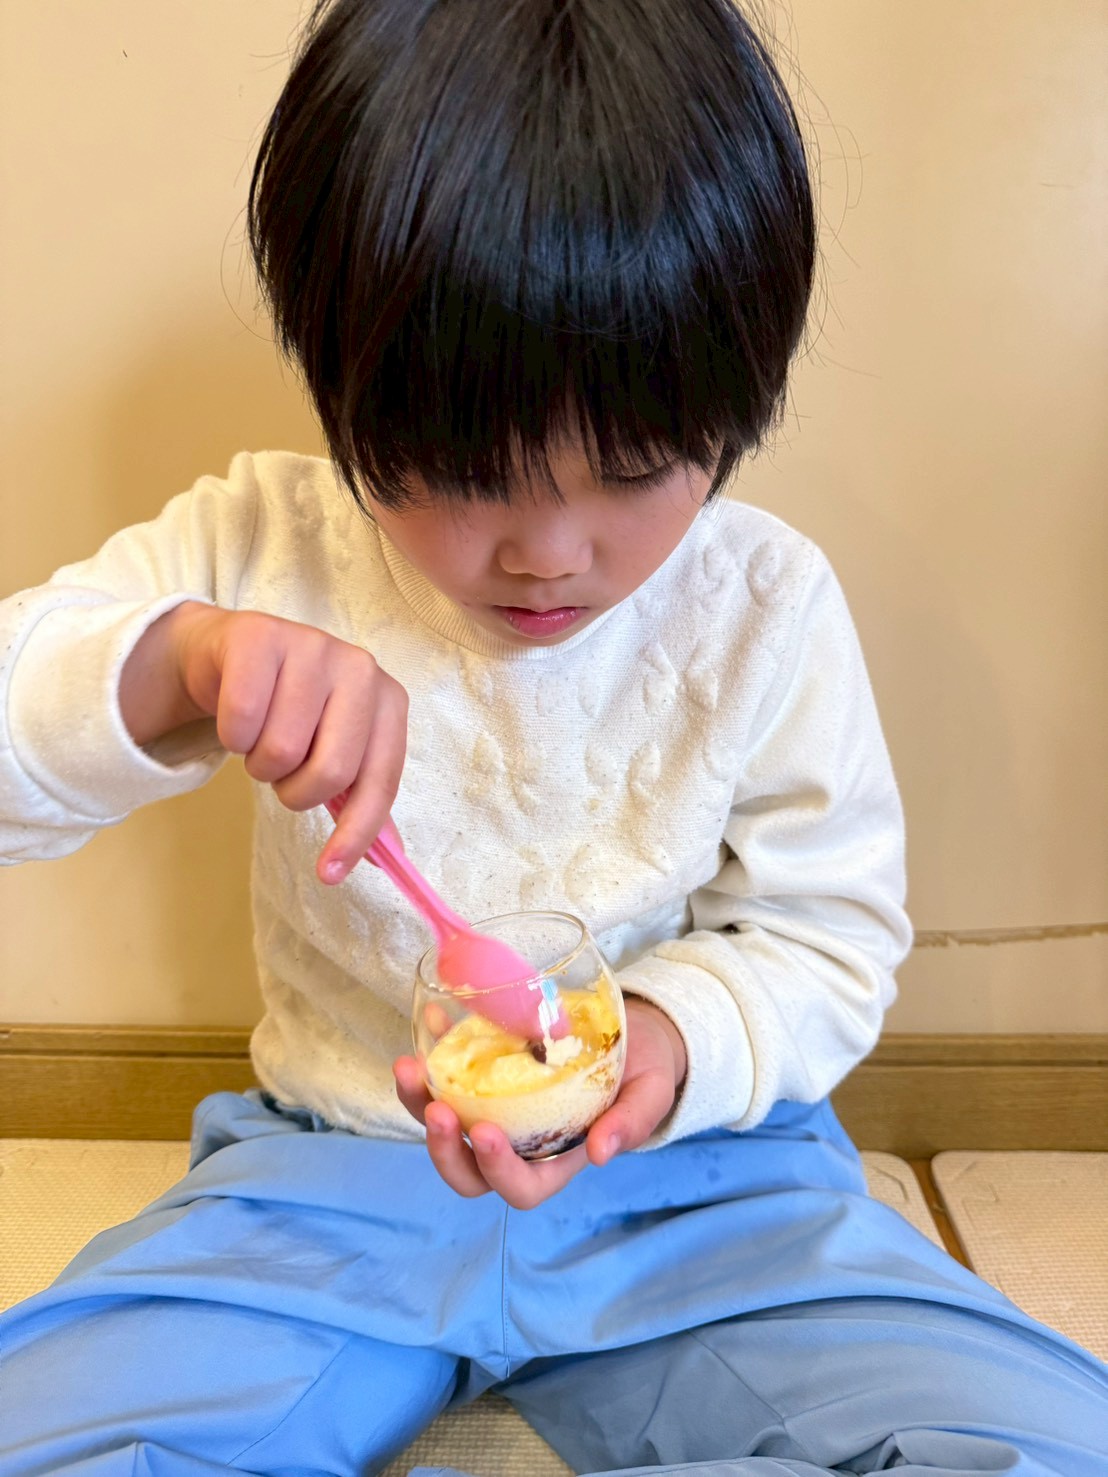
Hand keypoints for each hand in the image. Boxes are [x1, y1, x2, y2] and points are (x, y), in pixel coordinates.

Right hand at [119, 601, 407, 881]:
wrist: (235, 654)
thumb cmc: (293, 709)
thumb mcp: (334, 746)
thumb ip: (359, 796)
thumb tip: (383, 857)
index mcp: (388, 700)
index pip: (379, 781)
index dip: (355, 834)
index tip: (330, 874)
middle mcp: (359, 667)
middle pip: (331, 772)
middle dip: (296, 791)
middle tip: (284, 774)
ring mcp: (311, 645)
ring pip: (280, 751)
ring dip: (259, 762)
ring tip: (261, 736)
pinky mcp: (259, 636)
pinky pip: (240, 721)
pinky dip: (231, 735)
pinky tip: (237, 715)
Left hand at [393, 997, 686, 1208]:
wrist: (633, 1037)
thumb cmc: (642, 1073)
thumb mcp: (650, 1093)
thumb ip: (631, 1122)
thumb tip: (603, 1153)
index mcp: (557, 1161)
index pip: (520, 1189)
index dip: (498, 1171)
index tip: (488, 1133)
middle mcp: (518, 1146)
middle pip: (467, 1173)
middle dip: (442, 1149)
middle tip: (435, 1107)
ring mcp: (495, 1112)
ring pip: (446, 1127)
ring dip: (418, 1103)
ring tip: (409, 1067)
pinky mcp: (482, 1078)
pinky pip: (448, 1077)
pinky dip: (434, 1054)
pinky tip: (432, 1021)